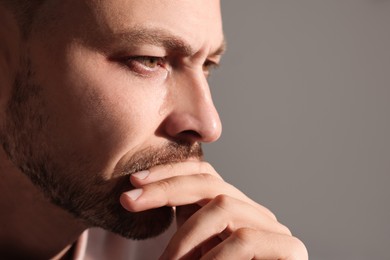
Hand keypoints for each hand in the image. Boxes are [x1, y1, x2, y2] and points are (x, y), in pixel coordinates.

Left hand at [120, 161, 307, 259]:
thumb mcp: (194, 248)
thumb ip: (185, 222)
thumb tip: (139, 194)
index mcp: (234, 209)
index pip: (204, 176)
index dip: (168, 174)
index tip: (133, 186)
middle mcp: (255, 213)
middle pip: (211, 183)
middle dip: (166, 188)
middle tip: (130, 200)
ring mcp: (274, 229)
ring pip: (223, 206)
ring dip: (185, 237)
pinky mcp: (290, 250)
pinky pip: (243, 240)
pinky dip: (214, 258)